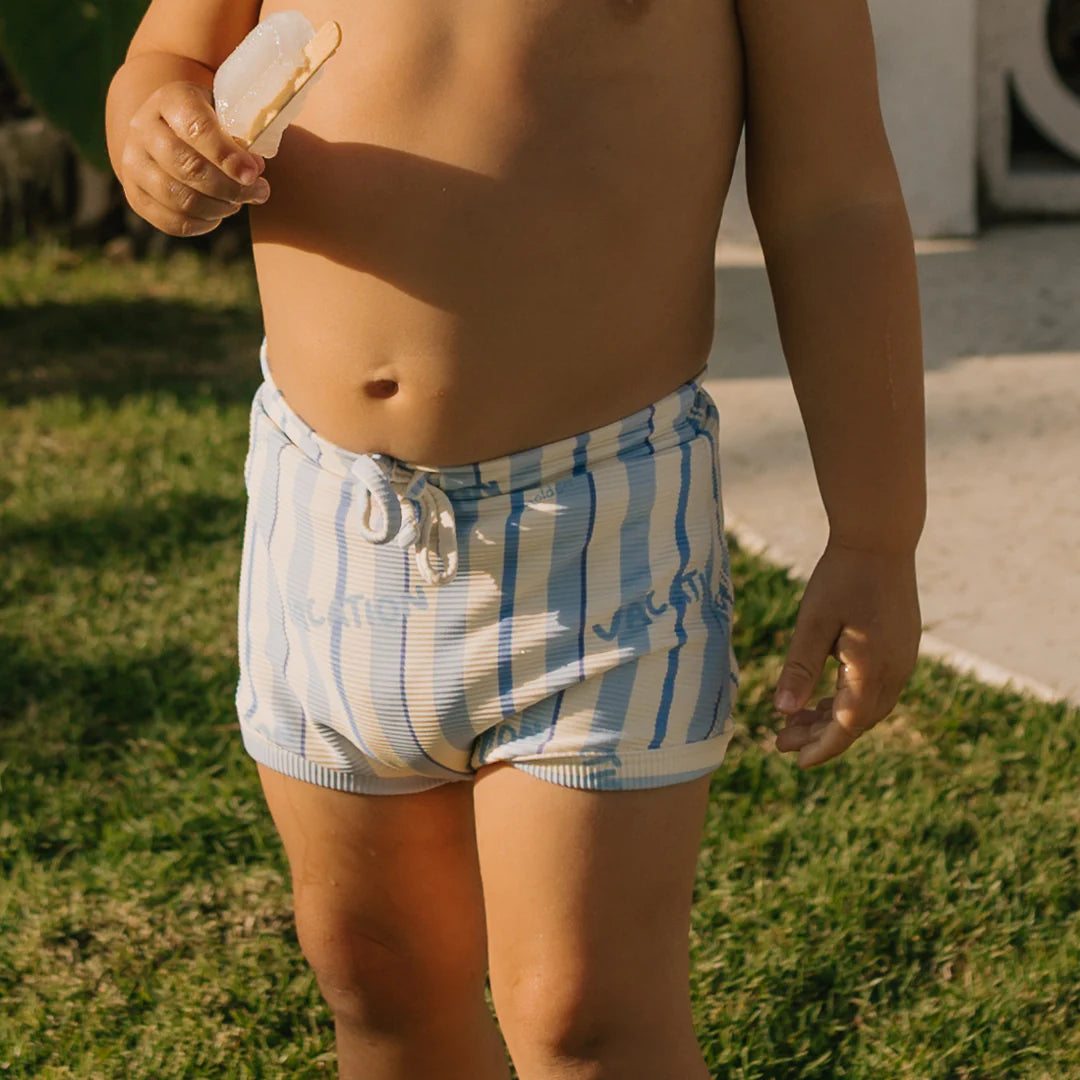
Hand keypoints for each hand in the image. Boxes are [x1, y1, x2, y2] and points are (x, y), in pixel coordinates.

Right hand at [118, 81, 268, 236]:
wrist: (165, 133)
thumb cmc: (207, 125)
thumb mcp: (223, 116)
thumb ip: (241, 138)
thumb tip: (253, 171)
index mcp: (169, 101)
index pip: (197, 129)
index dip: (228, 155)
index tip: (253, 174)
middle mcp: (142, 129)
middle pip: (188, 168)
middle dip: (231, 187)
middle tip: (258, 192)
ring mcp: (133, 164)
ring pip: (181, 199)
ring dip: (219, 207)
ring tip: (237, 202)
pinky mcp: (136, 196)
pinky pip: (174, 222)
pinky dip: (203, 224)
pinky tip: (217, 215)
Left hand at [773, 539, 920, 767]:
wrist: (881, 540)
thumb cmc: (842, 576)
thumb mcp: (813, 621)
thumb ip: (799, 667)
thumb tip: (782, 711)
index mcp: (872, 668)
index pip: (848, 725)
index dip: (822, 746)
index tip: (796, 760)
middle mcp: (896, 671)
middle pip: (859, 721)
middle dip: (821, 736)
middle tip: (781, 741)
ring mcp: (904, 660)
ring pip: (869, 707)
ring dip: (834, 719)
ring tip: (794, 723)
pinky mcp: (902, 649)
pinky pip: (876, 689)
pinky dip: (849, 700)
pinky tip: (823, 699)